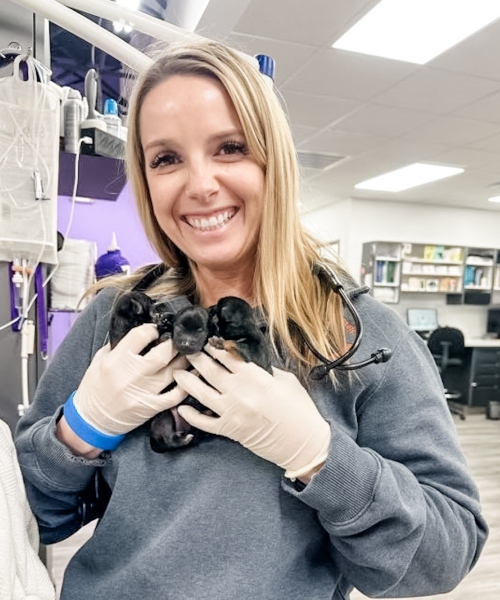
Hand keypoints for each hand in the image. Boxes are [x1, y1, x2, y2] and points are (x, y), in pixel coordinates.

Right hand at [74, 324, 187, 435]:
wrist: (92, 420)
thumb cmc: (95, 387)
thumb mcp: (100, 360)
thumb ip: (118, 345)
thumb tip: (139, 332)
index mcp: (117, 360)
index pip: (141, 336)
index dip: (152, 329)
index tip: (157, 330)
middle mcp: (132, 375)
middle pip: (163, 353)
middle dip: (174, 343)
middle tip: (179, 340)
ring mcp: (144, 392)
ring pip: (174, 371)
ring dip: (184, 360)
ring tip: (188, 353)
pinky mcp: (152, 407)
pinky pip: (176, 394)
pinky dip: (187, 383)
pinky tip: (192, 374)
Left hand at [173, 346, 330, 478]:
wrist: (303, 443)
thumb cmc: (300, 410)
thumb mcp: (286, 381)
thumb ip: (265, 369)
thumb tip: (247, 360)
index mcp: (256, 378)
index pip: (229, 356)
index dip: (216, 346)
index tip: (207, 338)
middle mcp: (240, 393)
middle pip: (211, 371)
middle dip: (196, 358)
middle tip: (186, 349)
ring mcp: (232, 413)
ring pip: (201, 393)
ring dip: (187, 381)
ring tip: (177, 372)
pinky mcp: (229, 430)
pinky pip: (204, 422)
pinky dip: (191, 415)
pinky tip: (181, 408)